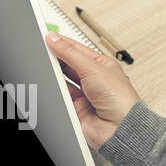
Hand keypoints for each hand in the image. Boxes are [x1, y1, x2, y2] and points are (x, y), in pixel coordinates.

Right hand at [45, 31, 139, 148]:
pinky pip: (61, 95)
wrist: (119, 129)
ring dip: (56, 74)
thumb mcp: (93, 68)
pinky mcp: (76, 107)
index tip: (48, 36)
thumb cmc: (121, 100)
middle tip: (44, 50)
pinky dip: (56, 90)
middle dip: (58, 58)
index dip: (63, 42)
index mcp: (102, 65)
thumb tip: (54, 39)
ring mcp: (85, 94)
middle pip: (69, 63)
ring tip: (48, 66)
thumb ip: (70, 53)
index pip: (77, 49)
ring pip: (64, 79)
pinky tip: (53, 84)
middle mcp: (94, 79)